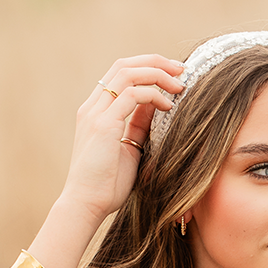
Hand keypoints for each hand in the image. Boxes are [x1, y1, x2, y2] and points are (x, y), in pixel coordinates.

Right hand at [59, 54, 183, 222]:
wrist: (85, 206)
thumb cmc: (107, 185)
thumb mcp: (129, 148)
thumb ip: (139, 124)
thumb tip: (159, 104)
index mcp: (96, 111)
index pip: (121, 74)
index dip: (148, 67)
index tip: (173, 75)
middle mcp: (93, 107)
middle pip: (124, 65)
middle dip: (156, 62)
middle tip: (182, 69)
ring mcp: (96, 114)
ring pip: (128, 73)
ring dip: (158, 74)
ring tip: (180, 85)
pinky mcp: (103, 125)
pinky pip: (133, 95)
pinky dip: (154, 95)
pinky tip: (169, 106)